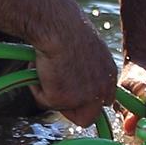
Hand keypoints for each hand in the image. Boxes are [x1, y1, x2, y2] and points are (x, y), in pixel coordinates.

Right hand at [30, 6, 117, 126]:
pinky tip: (39, 67)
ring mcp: (83, 97)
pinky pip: (43, 101)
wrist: (58, 26)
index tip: (73, 98)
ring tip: (44, 67)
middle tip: (53, 94)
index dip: (86, 101)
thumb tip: (71, 76)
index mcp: (109, 76)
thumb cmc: (68, 27)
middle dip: (69, 110)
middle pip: (87, 118)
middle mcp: (101, 90)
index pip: (103, 101)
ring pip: (61, 109)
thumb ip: (85, 67)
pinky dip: (37, 87)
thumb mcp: (85, 48)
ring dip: (50, 93)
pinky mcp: (62, 99)